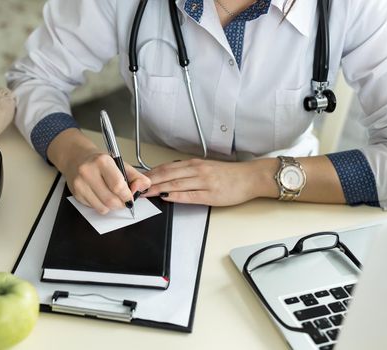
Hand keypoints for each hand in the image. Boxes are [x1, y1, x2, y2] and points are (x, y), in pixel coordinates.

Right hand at [61, 149, 150, 214]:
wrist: (77, 158)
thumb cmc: (100, 161)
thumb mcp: (120, 164)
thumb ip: (136, 176)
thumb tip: (144, 186)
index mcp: (102, 161)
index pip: (118, 186)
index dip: (127, 195)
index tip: (131, 197)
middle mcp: (88, 172)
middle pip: (110, 200)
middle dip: (121, 203)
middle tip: (124, 199)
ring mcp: (80, 184)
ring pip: (103, 208)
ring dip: (112, 206)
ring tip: (112, 196)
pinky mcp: (76, 194)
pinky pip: (95, 208)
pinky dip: (102, 206)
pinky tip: (101, 195)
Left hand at [143, 159, 277, 206]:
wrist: (250, 178)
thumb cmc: (229, 175)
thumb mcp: (206, 168)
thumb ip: (188, 172)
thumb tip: (169, 177)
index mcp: (194, 163)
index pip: (167, 167)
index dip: (150, 173)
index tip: (138, 178)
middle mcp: (197, 170)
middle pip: (167, 174)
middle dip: (149, 181)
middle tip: (136, 187)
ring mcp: (203, 182)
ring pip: (175, 184)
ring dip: (158, 188)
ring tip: (145, 193)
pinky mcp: (210, 194)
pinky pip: (189, 195)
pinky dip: (175, 196)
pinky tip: (166, 197)